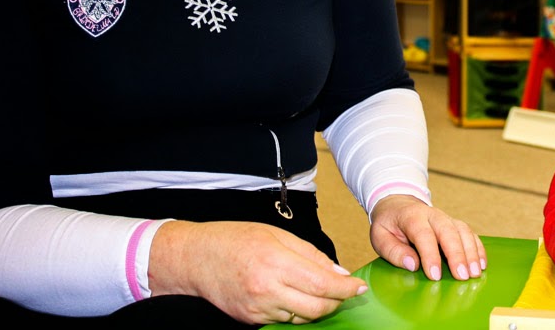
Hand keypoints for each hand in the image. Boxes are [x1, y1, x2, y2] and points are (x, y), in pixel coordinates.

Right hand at [148, 220, 366, 324]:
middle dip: (336, 301)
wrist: (195, 258)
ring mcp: (258, 309)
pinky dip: (296, 312)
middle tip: (343, 291)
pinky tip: (296, 297)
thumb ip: (310, 254)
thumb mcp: (276, 234)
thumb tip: (338, 272)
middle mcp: (267, 289)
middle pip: (317, 307)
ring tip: (319, 292)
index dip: (346, 289)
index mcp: (276, 262)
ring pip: (303, 318)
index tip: (359, 287)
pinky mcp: (251, 320)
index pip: (322, 284)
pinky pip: (284, 321)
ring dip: (317, 308)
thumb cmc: (235, 239)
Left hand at [369, 194, 486, 281]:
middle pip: (448, 231)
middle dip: (457, 254)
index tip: (435, 275)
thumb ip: (394, 251)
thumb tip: (413, 265)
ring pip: (462, 231)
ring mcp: (446, 218)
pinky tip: (481, 264)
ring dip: (471, 252)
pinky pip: (470, 233)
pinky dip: (478, 248)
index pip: (423, 235)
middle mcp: (432, 215)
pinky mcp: (454, 224)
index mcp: (411, 217)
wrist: (397, 204)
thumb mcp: (380, 236)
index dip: (430, 255)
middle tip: (463, 276)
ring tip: (475, 273)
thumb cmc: (389, 224)